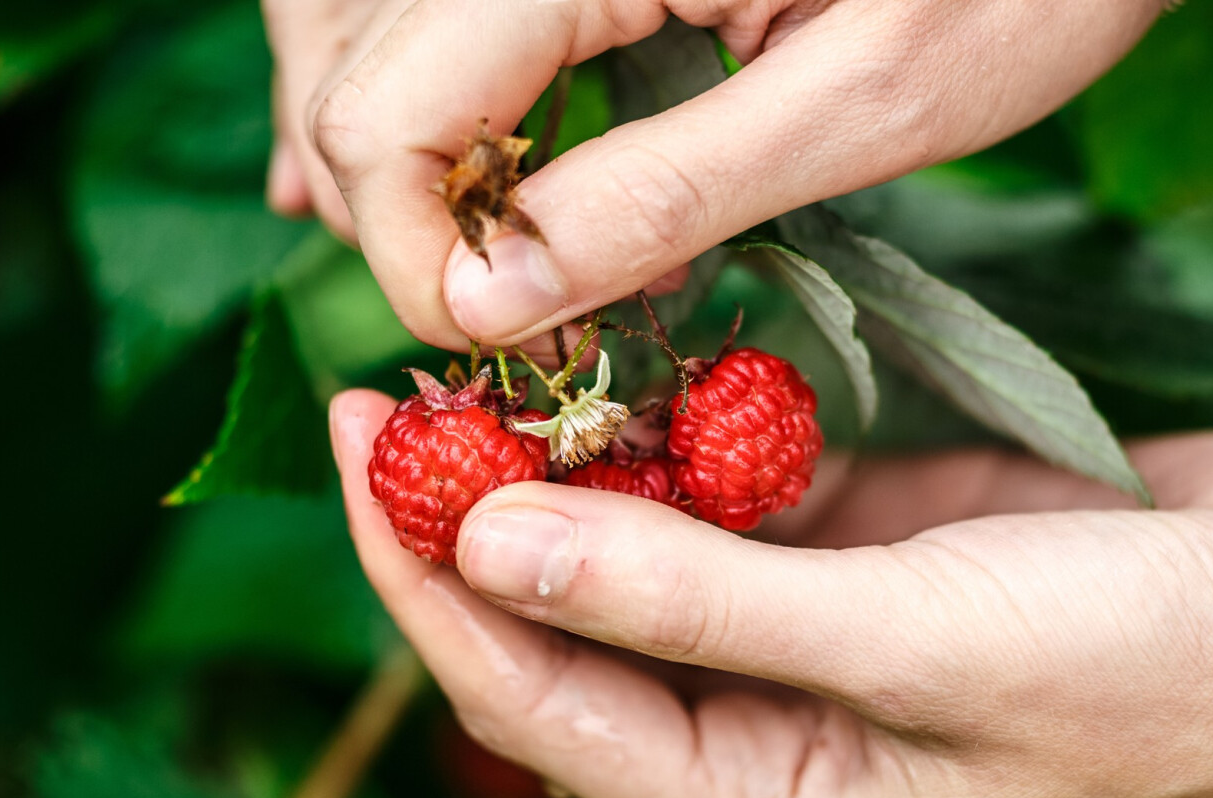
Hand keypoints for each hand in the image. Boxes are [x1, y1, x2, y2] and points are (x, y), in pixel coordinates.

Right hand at [289, 0, 1163, 350]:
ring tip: (481, 263)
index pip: (392, 112)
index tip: (511, 349)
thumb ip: (657, 196)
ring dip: (398, 160)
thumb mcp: (858, 105)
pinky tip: (465, 178)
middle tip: (511, 317)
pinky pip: (431, 14)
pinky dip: (427, 102)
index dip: (419, 258)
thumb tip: (486, 305)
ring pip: (363, 33)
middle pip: (354, 70)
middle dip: (404, 218)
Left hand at [331, 391, 1212, 797]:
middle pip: (559, 627)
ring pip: (630, 553)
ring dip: (566, 467)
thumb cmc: (1144, 668)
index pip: (530, 702)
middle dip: (472, 517)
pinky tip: (632, 373)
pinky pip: (720, 494)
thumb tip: (491, 541)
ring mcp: (798, 639)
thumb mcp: (907, 640)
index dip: (429, 583)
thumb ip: (689, 599)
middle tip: (397, 394)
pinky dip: (673, 435)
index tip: (365, 456)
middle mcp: (755, 735)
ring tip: (492, 370)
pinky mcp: (845, 553)